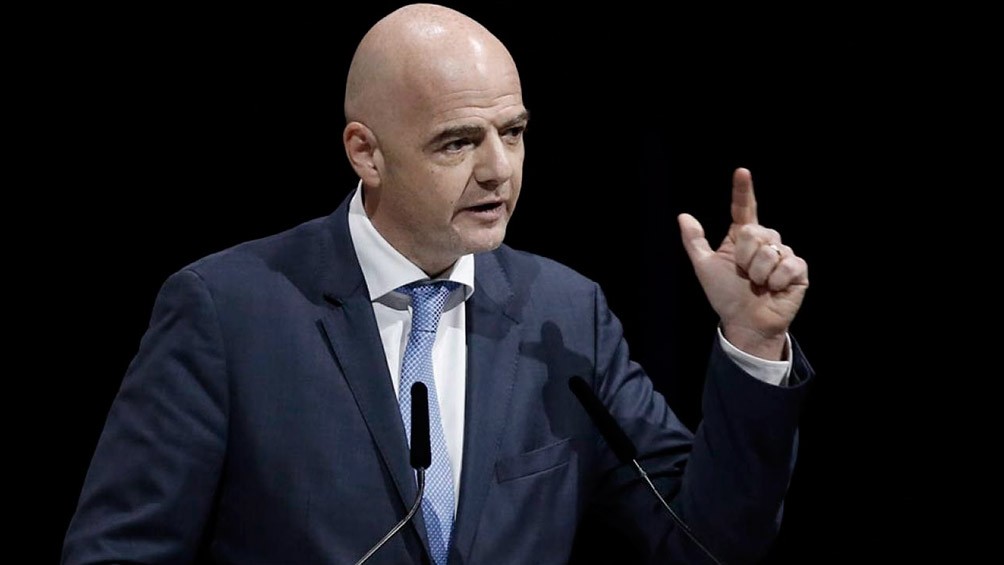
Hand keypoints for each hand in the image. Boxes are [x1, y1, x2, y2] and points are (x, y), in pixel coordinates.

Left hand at [677, 168, 807, 359]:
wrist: (745, 323)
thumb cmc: (725, 296)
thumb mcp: (704, 267)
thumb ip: (695, 241)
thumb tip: (684, 216)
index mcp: (741, 238)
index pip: (744, 208)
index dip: (743, 190)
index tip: (742, 171)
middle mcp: (764, 242)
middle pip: (755, 231)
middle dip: (745, 256)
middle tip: (745, 275)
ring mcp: (783, 254)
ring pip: (770, 249)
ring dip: (759, 272)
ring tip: (759, 285)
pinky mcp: (798, 269)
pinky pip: (788, 264)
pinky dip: (776, 280)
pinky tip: (774, 289)